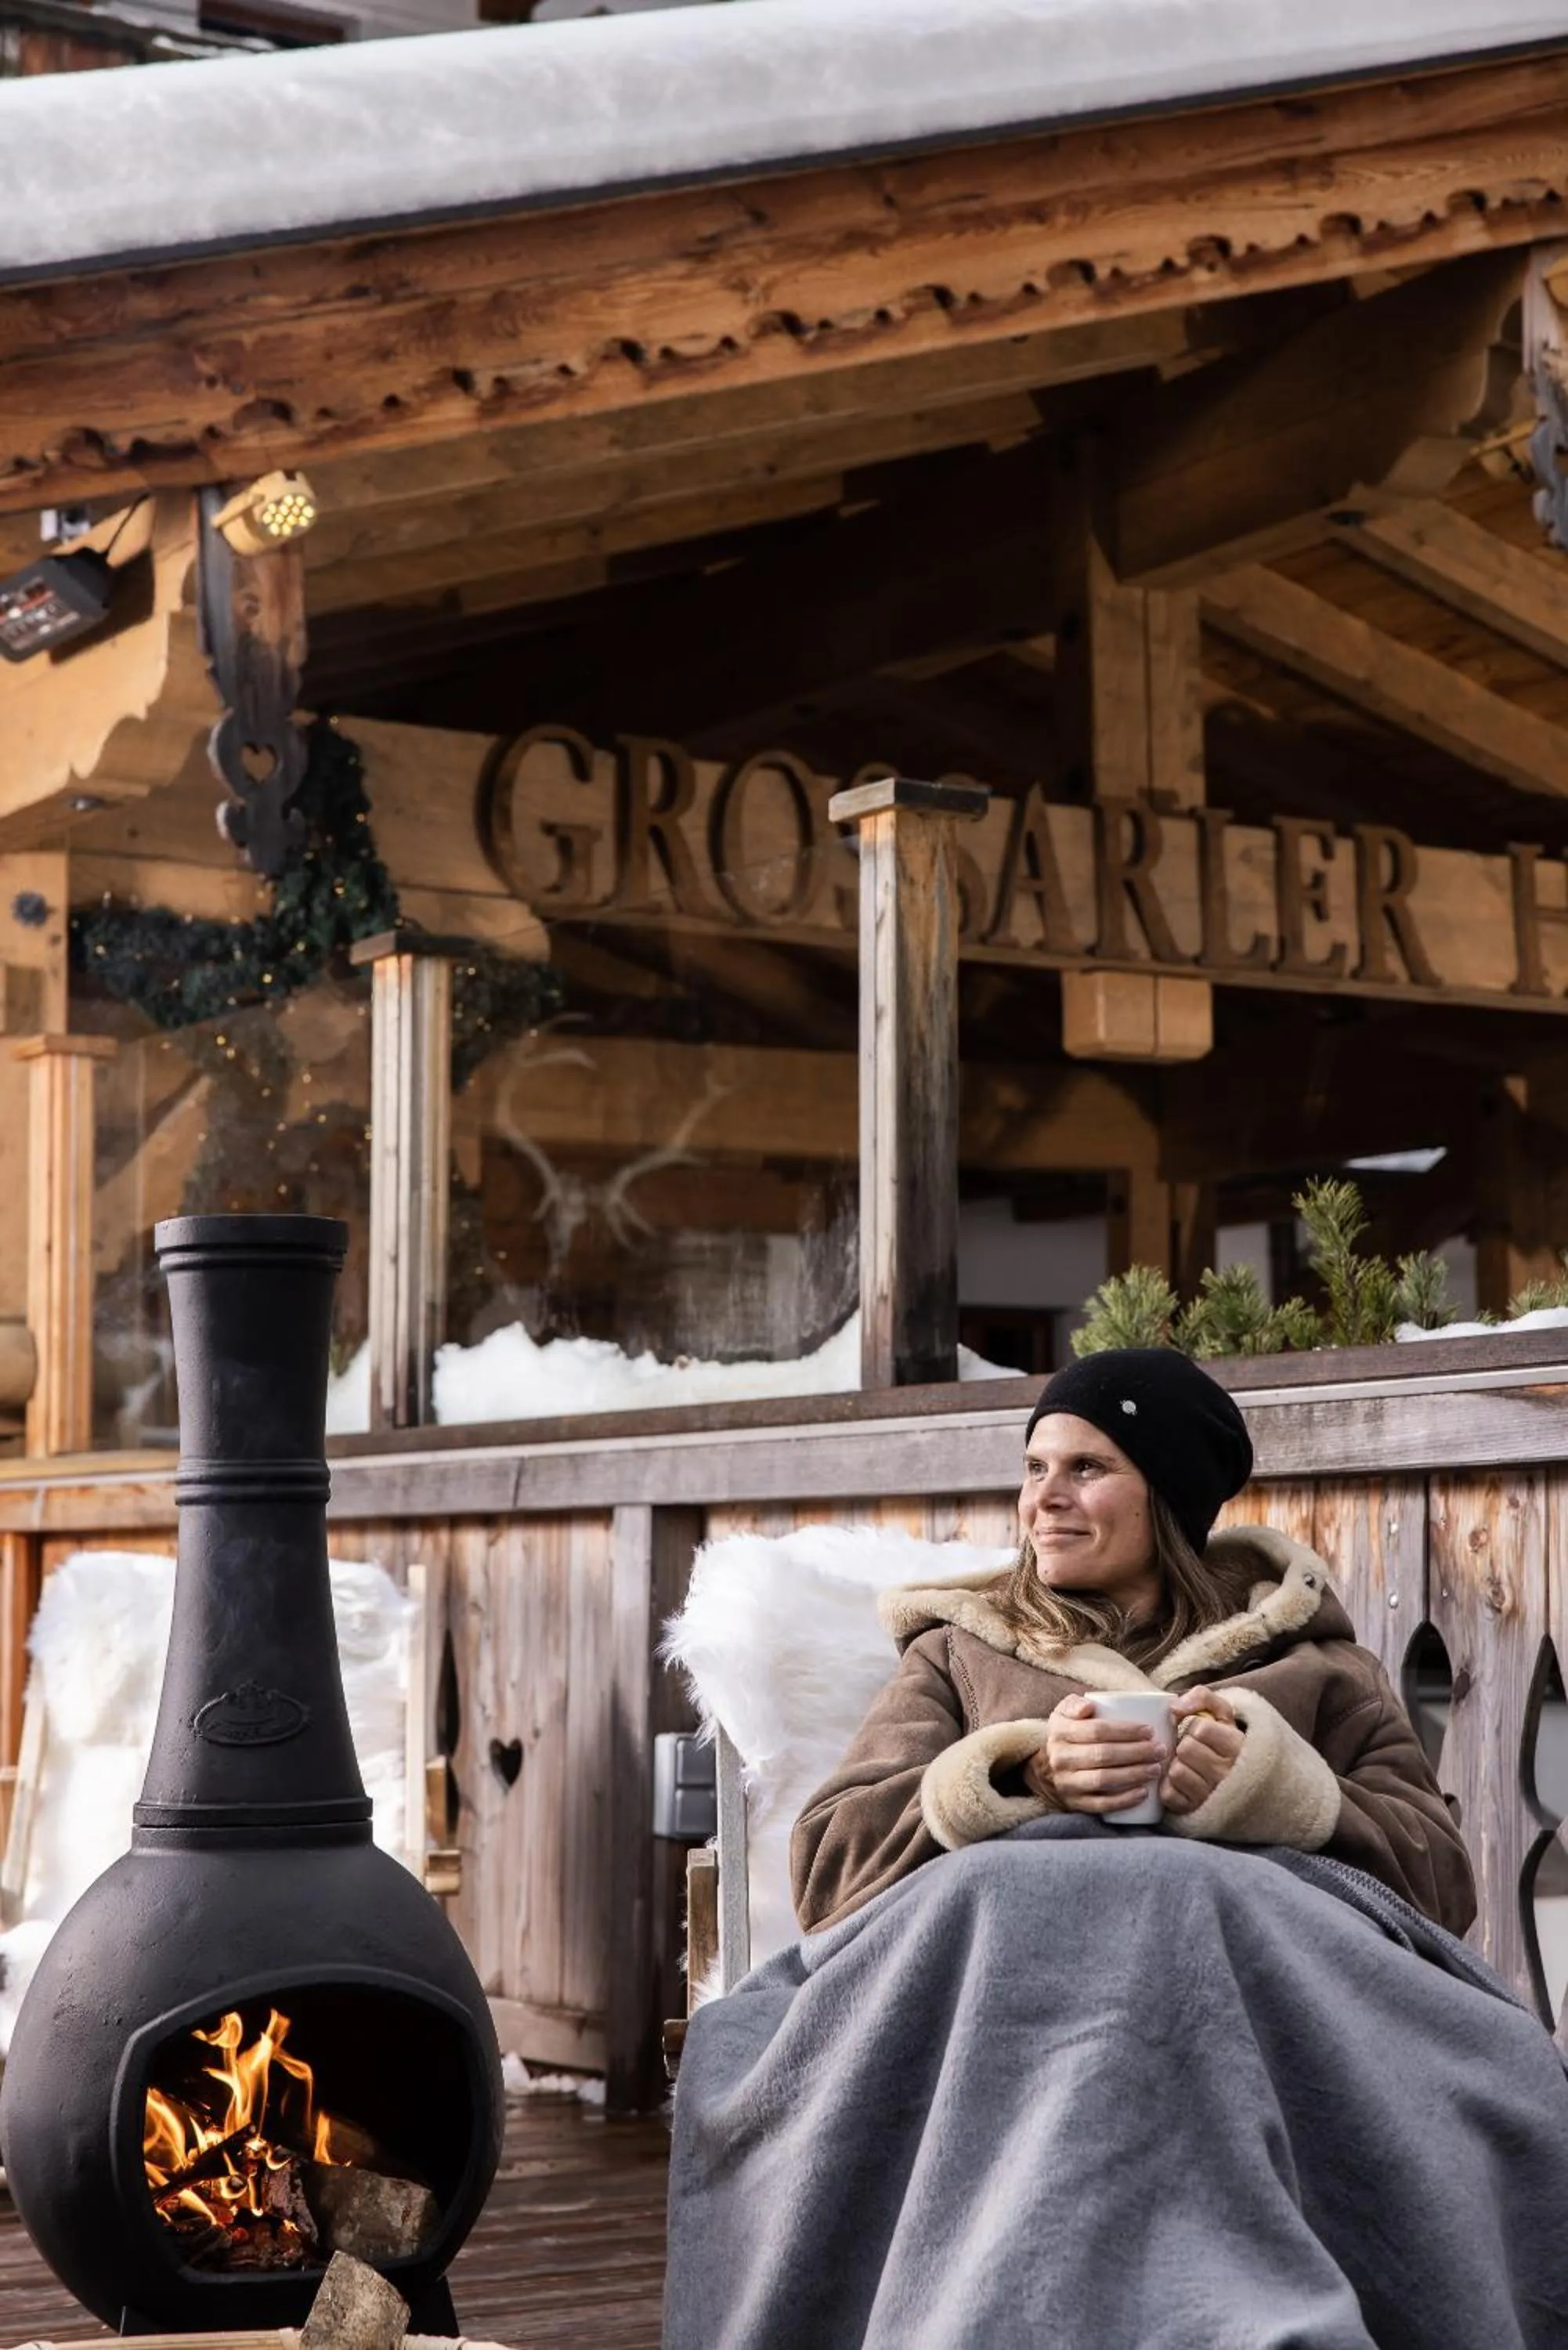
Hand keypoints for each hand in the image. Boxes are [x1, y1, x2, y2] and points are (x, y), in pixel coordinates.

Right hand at [1025, 1694, 1167, 1815]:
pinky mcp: (1075, 1803)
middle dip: (1136, 1752)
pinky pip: (1101, 1805)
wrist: (1051, 1767)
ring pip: (1103, 1780)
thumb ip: (1076, 1703)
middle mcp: (1060, 1758)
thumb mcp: (1066, 1712)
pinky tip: (1143, 1794)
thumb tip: (1089, 1706)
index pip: (1096, 1730)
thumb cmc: (1071, 1732)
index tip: (1149, 1730)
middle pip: (1102, 1755)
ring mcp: (1066, 1783)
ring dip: (1134, 1775)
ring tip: (1155, 1769)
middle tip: (1159, 1750)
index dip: (1125, 1731)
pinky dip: (1124, 1800)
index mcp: (1059, 1731)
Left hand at [1160, 1687, 1244, 1815]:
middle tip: (1190, 1748)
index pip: (1201, 1729)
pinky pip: (1168, 1793)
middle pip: (1186, 1749)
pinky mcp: (1194, 1809)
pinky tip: (1180, 1780)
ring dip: (1175, 1765)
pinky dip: (1168, 1785)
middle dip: (1183, 1744)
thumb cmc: (1222, 1740)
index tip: (1199, 1731)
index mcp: (1236, 1747)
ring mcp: (1211, 1795)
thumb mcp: (1221, 1712)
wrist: (1239, 1780)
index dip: (1194, 1726)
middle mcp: (1227, 1774)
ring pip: (1176, 1771)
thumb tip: (1175, 1708)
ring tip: (1186, 1764)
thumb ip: (1202, 1697)